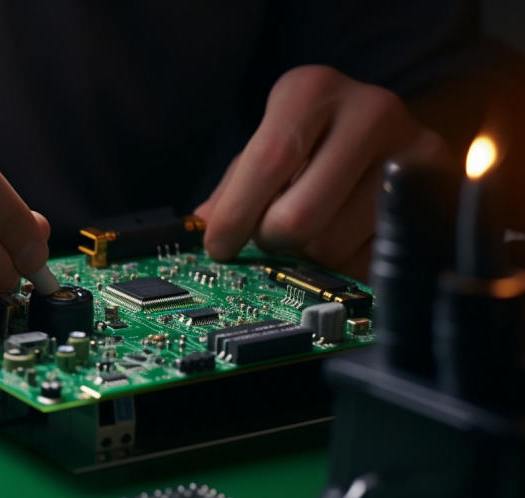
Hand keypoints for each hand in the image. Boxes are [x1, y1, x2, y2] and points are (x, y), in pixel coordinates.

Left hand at [195, 65, 448, 278]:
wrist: (389, 131)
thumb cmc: (314, 142)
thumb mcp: (268, 147)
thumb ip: (233, 186)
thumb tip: (205, 227)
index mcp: (310, 90)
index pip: (267, 162)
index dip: (236, 215)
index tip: (218, 247)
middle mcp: (368, 110)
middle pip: (299, 216)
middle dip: (271, 239)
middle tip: (269, 236)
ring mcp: (412, 148)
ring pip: (333, 245)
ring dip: (310, 252)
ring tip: (315, 228)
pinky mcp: (437, 191)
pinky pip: (371, 258)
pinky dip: (346, 262)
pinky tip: (346, 237)